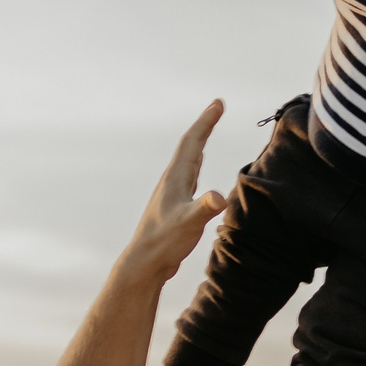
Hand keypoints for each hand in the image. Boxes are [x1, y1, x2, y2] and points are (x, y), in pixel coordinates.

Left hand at [117, 101, 227, 284]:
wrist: (145, 262)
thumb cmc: (165, 242)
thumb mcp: (189, 224)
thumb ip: (204, 209)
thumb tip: (220, 197)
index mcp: (176, 178)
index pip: (192, 142)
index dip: (206, 121)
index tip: (218, 103)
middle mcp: (172, 181)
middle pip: (190, 146)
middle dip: (204, 126)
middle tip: (216, 108)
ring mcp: (172, 193)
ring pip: (188, 161)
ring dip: (199, 144)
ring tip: (206, 132)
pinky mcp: (174, 206)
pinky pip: (188, 177)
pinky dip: (196, 166)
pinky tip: (197, 172)